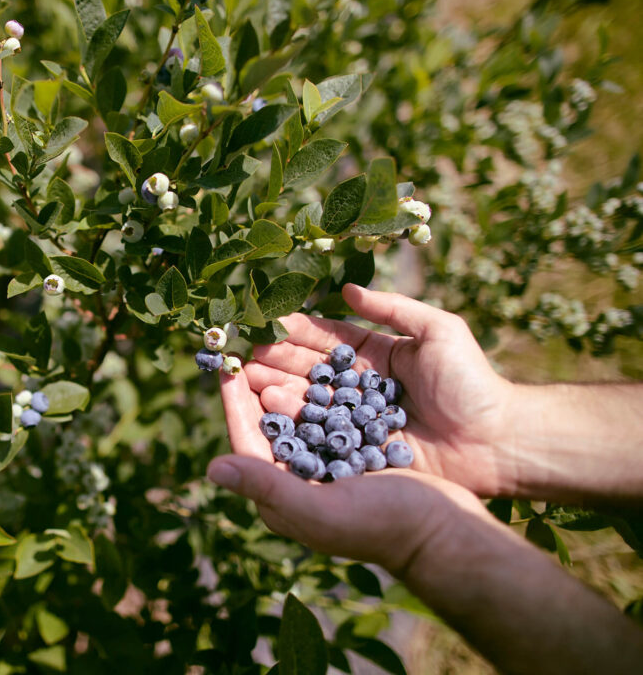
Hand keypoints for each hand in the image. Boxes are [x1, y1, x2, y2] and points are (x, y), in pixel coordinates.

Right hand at [239, 283, 518, 496]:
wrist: (499, 442)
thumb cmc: (472, 382)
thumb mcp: (439, 331)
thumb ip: (395, 309)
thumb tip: (349, 289)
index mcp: (378, 355)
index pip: (327, 339)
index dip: (295, 332)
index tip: (263, 325)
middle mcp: (361, 387)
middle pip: (309, 370)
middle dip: (274, 362)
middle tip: (242, 357)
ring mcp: (358, 420)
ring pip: (309, 402)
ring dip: (277, 391)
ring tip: (247, 384)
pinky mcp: (361, 452)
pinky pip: (322, 436)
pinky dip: (295, 426)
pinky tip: (270, 416)